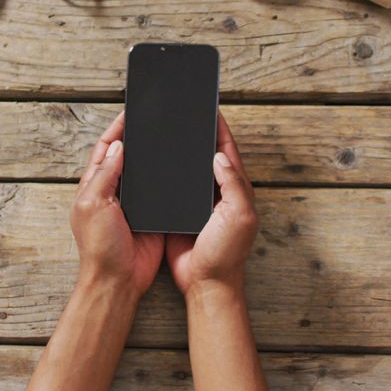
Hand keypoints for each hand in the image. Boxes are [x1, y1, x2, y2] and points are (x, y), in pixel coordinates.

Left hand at [71, 111, 164, 298]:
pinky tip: (179, 167)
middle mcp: (113, 191)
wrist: (119, 280)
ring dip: (154, 157)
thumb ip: (105, 175)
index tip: (131, 112)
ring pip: (145, 171)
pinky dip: (168, 178)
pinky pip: (161, 191)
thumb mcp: (94, 205)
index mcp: (94, 185)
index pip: (105, 148)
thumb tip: (118, 146)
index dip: (116, 129)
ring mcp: (134, 203)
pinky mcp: (153, 214)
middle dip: (138, 138)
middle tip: (154, 120)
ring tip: (169, 137)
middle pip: (126, 156)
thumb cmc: (99, 246)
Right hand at [166, 113, 257, 296]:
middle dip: (197, 136)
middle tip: (183, 114)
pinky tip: (153, 164)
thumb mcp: (238, 216)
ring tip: (166, 132)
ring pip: (187, 169)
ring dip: (179, 154)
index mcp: (235, 188)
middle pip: (206, 155)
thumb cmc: (227, 253)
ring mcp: (197, 202)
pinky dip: (165, 174)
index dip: (219, 128)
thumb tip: (218, 155)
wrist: (205, 282)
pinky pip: (172, 188)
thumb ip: (232, 184)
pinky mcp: (178, 212)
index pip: (227, 150)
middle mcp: (217, 192)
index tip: (209, 108)